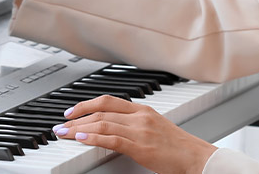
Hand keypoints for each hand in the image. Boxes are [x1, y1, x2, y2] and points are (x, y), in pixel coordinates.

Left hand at [53, 95, 216, 173]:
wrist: (197, 158)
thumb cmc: (179, 148)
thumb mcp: (155, 129)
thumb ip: (136, 125)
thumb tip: (114, 128)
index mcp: (144, 110)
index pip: (108, 100)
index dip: (85, 104)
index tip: (71, 112)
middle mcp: (140, 116)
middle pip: (100, 111)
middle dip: (76, 118)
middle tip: (61, 125)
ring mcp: (140, 130)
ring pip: (102, 123)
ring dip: (78, 128)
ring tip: (64, 133)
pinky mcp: (140, 146)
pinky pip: (111, 138)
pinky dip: (93, 137)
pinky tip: (82, 139)